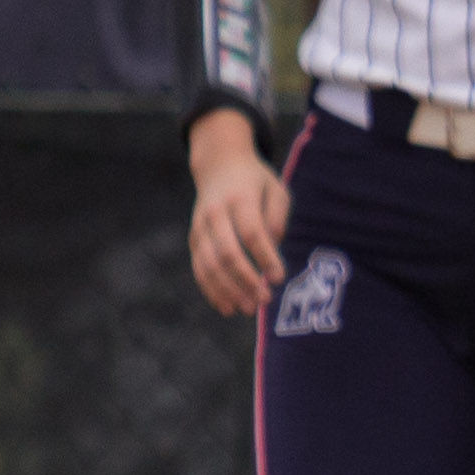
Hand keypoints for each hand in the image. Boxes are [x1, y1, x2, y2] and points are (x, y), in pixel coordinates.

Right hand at [187, 116, 288, 315]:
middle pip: (227, 252)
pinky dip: (211, 290)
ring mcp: (200, 227)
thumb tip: (274, 247)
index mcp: (239, 198)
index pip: (251, 232)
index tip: (279, 277)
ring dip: (228, 290)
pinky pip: (199, 269)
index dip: (265, 257)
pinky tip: (227, 307)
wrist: (219, 166)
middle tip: (265, 300)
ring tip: (247, 308)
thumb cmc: (255, 182)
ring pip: (209, 265)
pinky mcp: (194, 240)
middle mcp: (215, 213)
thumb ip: (277, 216)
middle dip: (246, 280)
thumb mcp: (275, 189)